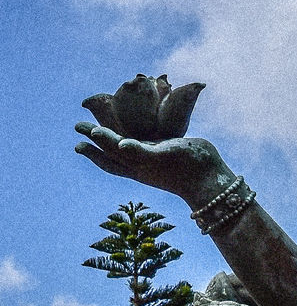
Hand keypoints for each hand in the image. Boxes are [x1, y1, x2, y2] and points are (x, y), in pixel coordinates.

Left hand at [74, 126, 233, 208]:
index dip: (95, 143)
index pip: (109, 153)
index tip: (80, 131)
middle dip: (96, 141)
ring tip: (99, 131)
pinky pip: (145, 143)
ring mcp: (154, 158)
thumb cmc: (184, 167)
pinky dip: (135, 136)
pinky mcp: (167, 152)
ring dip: (111, 139)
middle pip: (112, 151)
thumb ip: (140, 151)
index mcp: (136, 164)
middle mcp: (142, 162)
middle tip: (78, 127)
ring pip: (127, 148)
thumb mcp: (161, 157)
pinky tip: (137, 129)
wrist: (209, 178)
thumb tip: (120, 144)